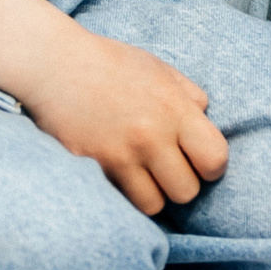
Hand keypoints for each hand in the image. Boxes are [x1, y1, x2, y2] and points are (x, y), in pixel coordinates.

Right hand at [0, 0, 229, 215]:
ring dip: (151, 194)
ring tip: (142, 176)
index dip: (210, 166)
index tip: (197, 160)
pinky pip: (120, 201)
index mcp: (175, 109)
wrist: (55, 64)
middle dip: (180, 183)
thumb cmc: (110, 64)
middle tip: (166, 169)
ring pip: (154, 205)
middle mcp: (150, 136)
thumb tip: (206, 122)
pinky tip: (118, 176)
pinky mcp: (90, 168)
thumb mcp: (160, 70)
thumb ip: (189, 97)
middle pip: (187, 191)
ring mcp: (118, 156)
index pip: (215, 159)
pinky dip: (123, 194)